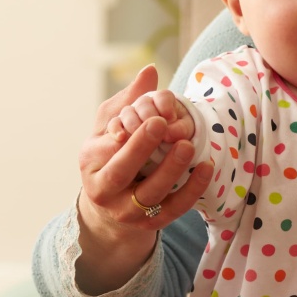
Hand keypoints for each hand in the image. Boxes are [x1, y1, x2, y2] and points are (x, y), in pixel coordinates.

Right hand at [74, 65, 213, 294]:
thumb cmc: (112, 155)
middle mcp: (104, 191)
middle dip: (141, 149)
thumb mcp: (111, 127)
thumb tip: (151, 71)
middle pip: (121, 172)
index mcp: (91, 163)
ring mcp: (127, 212)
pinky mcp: (150, 225)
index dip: (126, 135)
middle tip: (161, 123)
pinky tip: (206, 167)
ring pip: (149, 194)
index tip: (148, 117)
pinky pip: (173, 209)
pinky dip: (191, 190)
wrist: (111, 207)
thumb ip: (129, 100)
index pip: (105, 149)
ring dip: (170, 170)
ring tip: (188, 145)